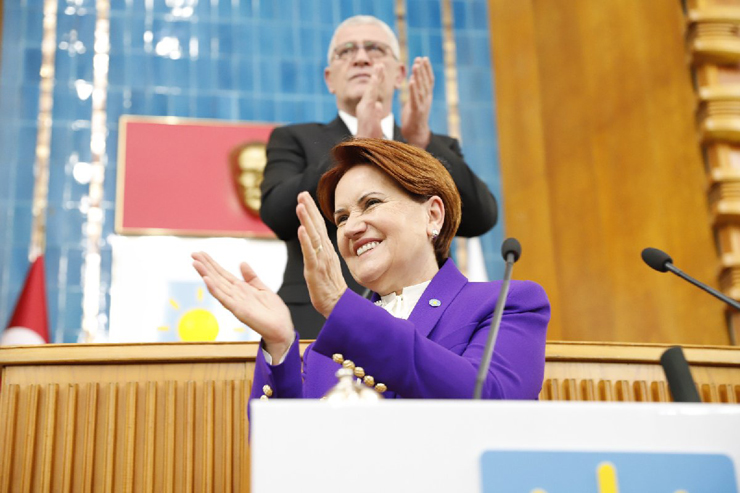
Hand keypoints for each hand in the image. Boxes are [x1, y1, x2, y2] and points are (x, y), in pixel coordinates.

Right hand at [192, 252, 294, 357]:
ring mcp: (235, 303)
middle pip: (217, 277)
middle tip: (193, 254)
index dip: (212, 263)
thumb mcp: (262, 288)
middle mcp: (235, 295)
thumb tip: (242, 262)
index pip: (223, 274)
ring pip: (217, 286)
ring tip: (195, 263)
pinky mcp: (239, 311)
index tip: (201, 253)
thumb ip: (251, 277)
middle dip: (206, 266)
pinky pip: (224, 298)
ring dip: (206, 274)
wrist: (281, 328)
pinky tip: (207, 280)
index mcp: (241, 289)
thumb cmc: (273, 311)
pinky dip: (215, 289)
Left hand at [296, 191, 347, 317]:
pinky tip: (301, 230)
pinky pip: (311, 253)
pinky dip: (306, 241)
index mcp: (326, 250)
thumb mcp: (325, 265)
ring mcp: (321, 260)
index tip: (305, 197)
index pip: (318, 226)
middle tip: (302, 194)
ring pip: (313, 236)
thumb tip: (314, 241)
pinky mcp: (316, 270)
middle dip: (309, 208)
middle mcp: (325, 252)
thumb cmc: (330, 288)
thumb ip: (320, 251)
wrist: (337, 305)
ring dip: (307, 219)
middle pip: (316, 226)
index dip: (312, 211)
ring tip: (300, 205)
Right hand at [355, 64, 385, 138]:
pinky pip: (370, 95)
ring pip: (370, 89)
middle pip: (371, 88)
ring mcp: (364, 107)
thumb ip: (376, 112)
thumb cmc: (371, 137)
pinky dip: (373, 85)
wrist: (365, 147)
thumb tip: (379, 105)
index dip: (377, 82)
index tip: (380, 73)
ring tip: (379, 66)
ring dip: (375, 77)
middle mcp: (364, 106)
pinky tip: (376, 77)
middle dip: (376, 76)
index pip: (373, 92)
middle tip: (380, 64)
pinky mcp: (366, 109)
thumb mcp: (376, 122)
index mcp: (367, 109)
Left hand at [401, 57, 432, 148]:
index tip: (424, 58)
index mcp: (426, 97)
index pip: (428, 80)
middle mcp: (426, 99)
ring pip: (421, 88)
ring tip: (416, 65)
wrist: (416, 136)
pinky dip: (413, 89)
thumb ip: (415, 93)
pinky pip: (415, 98)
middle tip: (420, 58)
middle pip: (426, 81)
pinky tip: (411, 81)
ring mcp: (422, 105)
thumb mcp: (414, 104)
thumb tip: (413, 82)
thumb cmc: (413, 120)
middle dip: (423, 69)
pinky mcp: (417, 111)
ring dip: (419, 76)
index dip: (426, 69)